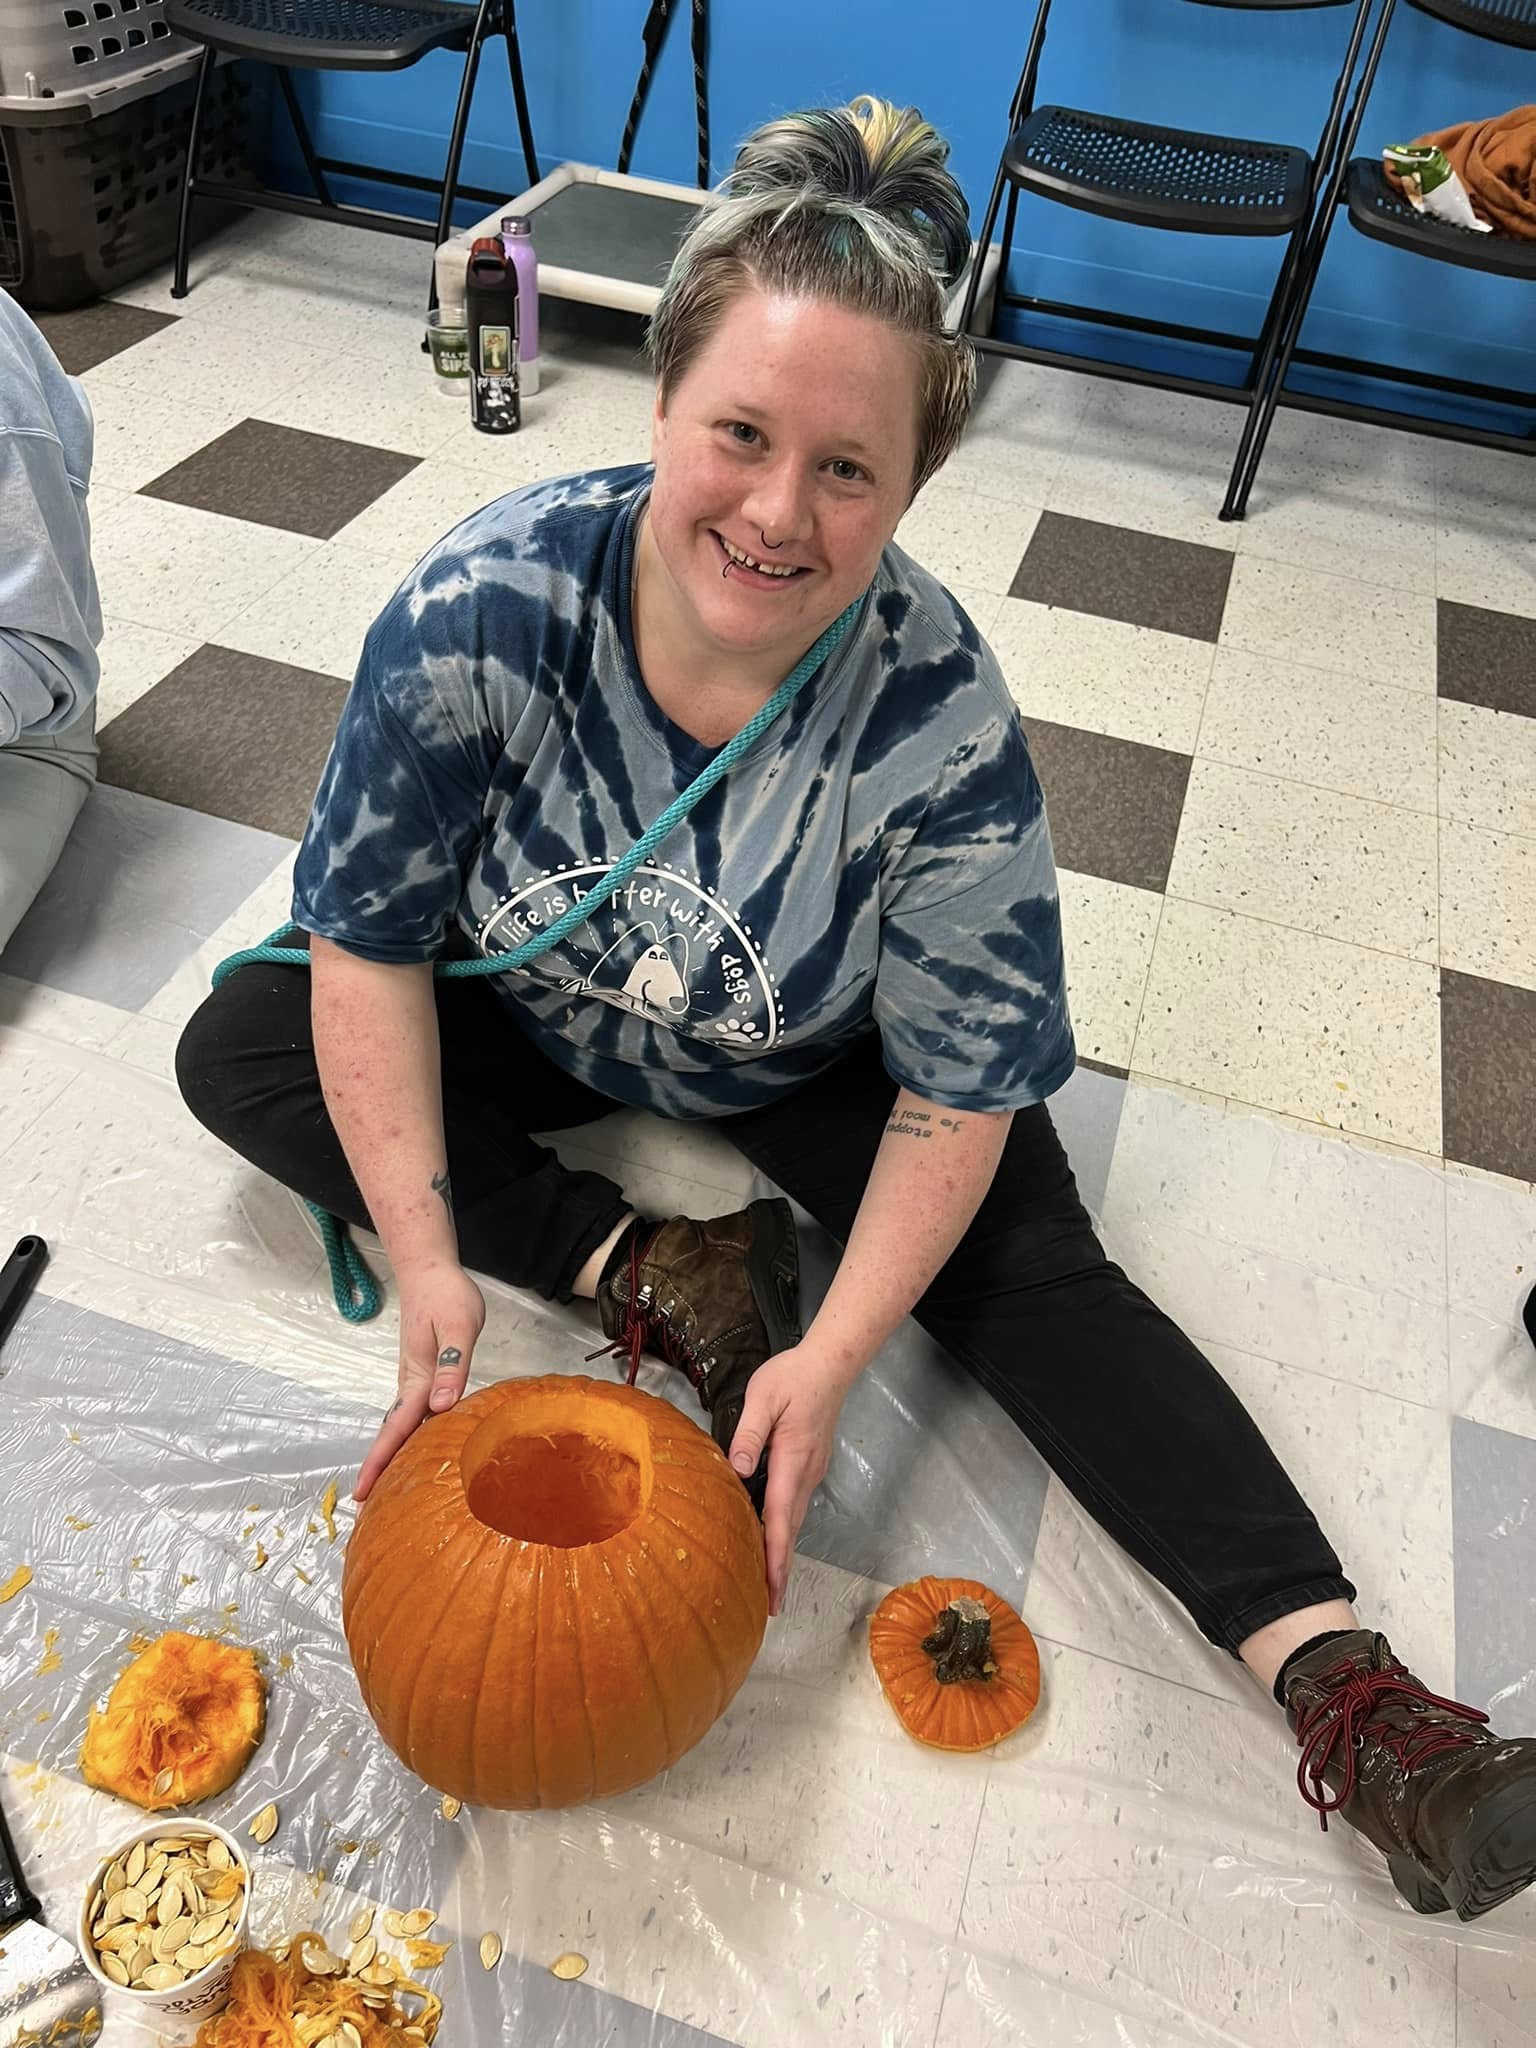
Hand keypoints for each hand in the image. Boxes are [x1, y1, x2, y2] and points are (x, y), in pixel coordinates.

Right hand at [353, 1259, 485, 1502]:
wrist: (430, 1271)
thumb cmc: (447, 1295)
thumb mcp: (458, 1327)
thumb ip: (452, 1365)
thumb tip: (442, 1407)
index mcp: (416, 1378)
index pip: (396, 1428)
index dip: (380, 1461)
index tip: (362, 1493)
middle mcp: (410, 1384)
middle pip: (392, 1434)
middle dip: (379, 1470)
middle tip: (366, 1507)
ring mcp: (413, 1380)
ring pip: (401, 1426)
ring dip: (392, 1456)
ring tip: (388, 1489)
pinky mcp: (421, 1375)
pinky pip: (413, 1414)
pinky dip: (409, 1436)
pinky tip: (419, 1449)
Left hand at [726, 1345, 850, 1617]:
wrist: (830, 1364)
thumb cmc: (793, 1377)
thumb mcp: (764, 1397)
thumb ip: (750, 1432)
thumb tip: (738, 1468)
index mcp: (793, 1461)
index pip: (781, 1519)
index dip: (775, 1558)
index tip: (773, 1591)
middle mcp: (806, 1475)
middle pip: (790, 1532)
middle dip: (781, 1570)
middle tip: (769, 1607)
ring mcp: (811, 1472)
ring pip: (793, 1521)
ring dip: (782, 1553)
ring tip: (768, 1584)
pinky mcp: (808, 1466)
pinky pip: (793, 1506)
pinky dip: (782, 1531)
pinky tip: (769, 1539)